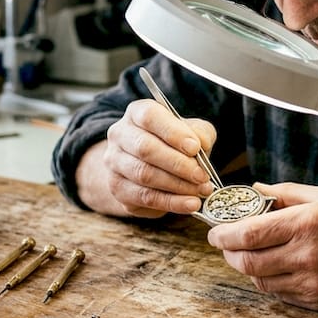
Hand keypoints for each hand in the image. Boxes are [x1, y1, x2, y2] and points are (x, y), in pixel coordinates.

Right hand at [83, 98, 216, 218]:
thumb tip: (201, 144)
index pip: (150, 117)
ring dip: (177, 185)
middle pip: (145, 148)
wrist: (151, 167)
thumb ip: (200, 133)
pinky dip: (171, 202)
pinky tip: (191, 204)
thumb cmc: (175, 144)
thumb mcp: (192, 132)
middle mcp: (120, 135)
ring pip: (144, 175)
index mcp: (137, 113)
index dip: (173, 133)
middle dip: (178, 164)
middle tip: (202, 176)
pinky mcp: (118, 188)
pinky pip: (145, 197)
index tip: (195, 148)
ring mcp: (115, 162)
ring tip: (201, 190)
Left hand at [205, 182, 317, 310]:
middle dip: (229, 253)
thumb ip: (287, 193)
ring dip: (248, 268)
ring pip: (260, 281)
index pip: (248, 234)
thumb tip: (255, 190)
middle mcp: (306, 255)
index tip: (214, 232)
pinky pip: (281, 294)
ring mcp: (312, 283)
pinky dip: (270, 281)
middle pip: (247, 262)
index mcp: (307, 223)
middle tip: (226, 244)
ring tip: (250, 253)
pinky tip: (275, 267)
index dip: (223, 235)